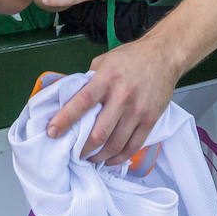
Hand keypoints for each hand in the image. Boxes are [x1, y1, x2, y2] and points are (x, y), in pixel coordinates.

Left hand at [45, 37, 182, 164]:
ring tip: (90, 158)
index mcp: (106, 79)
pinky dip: (119, 157)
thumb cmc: (130, 58)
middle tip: (74, 154)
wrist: (164, 56)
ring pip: (116, 144)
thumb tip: (71, 100)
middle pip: (99, 132)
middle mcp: (122, 96)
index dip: (65, 119)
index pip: (82, 102)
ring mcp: (138, 110)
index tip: (52, 132)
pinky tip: (110, 159)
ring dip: (100, 156)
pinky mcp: (151, 119)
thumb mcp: (104, 61)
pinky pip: (133, 146)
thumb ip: (89, 80)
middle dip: (83, 148)